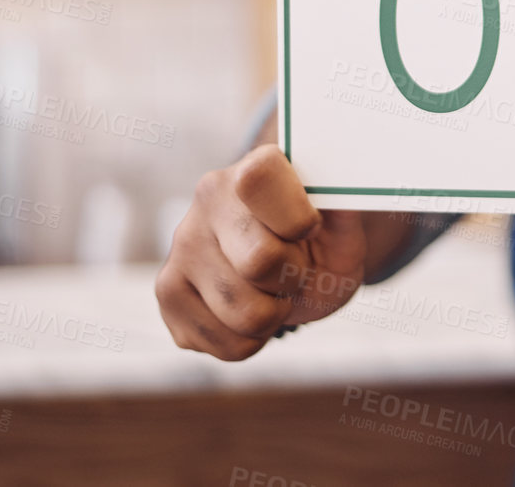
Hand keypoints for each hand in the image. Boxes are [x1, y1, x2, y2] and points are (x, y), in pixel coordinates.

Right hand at [156, 144, 367, 359]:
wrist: (286, 266)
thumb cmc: (317, 241)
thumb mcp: (343, 227)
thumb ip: (345, 212)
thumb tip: (342, 198)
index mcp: (252, 168)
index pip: (259, 182)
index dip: (296, 218)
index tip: (311, 226)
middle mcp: (207, 200)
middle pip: (259, 262)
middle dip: (292, 276)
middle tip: (294, 267)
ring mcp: (180, 248)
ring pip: (244, 314)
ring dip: (274, 314)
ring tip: (272, 290)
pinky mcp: (169, 295)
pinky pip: (227, 345)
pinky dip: (253, 341)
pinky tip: (250, 309)